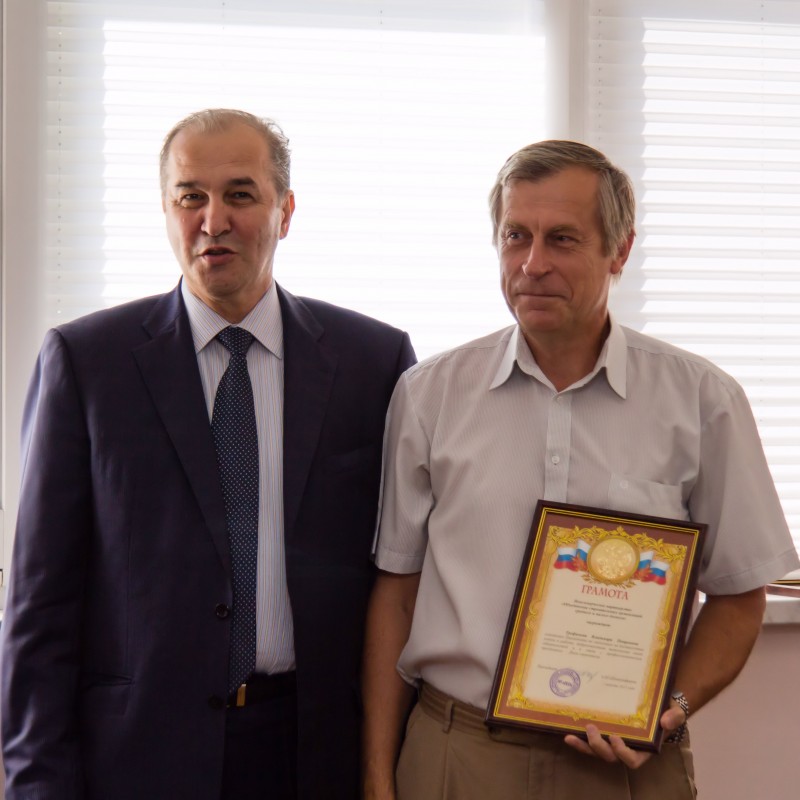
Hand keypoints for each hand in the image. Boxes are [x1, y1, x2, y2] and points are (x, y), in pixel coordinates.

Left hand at [563, 701, 687, 768]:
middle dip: (599, 746)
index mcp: (644, 748)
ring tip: (571, 735)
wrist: (656, 700)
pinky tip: (567, 733)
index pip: (633, 760)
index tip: (615, 738)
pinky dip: (579, 740)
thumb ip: (674, 716)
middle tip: (591, 728)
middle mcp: (626, 748)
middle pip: (610, 757)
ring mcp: (612, 742)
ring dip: (584, 746)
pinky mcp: (603, 733)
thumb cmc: (666, 709)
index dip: (622, 753)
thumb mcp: (675, 711)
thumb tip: (665, 722)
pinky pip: (589, 742)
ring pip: (597, 752)